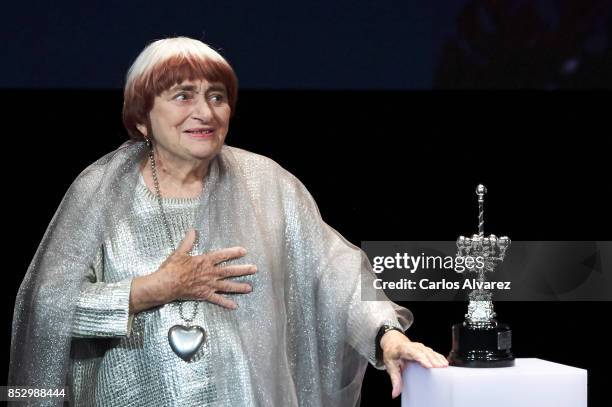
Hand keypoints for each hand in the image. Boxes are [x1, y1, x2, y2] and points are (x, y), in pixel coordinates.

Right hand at [131, 229, 256, 312]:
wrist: (166, 284)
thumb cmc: (172, 268)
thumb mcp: (180, 252)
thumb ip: (188, 241)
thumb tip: (192, 230)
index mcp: (205, 261)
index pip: (222, 256)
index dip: (234, 253)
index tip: (244, 251)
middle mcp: (210, 273)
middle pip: (229, 271)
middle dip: (243, 270)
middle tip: (254, 269)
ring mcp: (208, 285)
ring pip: (227, 286)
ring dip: (239, 287)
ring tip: (250, 288)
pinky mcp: (204, 295)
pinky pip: (217, 300)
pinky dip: (226, 303)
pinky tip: (235, 306)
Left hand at [380, 330, 448, 398]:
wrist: (394, 342)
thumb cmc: (392, 354)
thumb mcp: (390, 366)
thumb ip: (395, 379)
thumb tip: (395, 393)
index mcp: (403, 349)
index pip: (412, 352)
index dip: (421, 358)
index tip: (429, 366)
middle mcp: (413, 346)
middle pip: (423, 352)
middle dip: (432, 359)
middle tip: (440, 367)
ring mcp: (419, 347)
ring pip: (429, 351)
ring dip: (437, 358)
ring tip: (444, 366)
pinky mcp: (424, 349)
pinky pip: (433, 352)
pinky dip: (439, 357)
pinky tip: (445, 362)